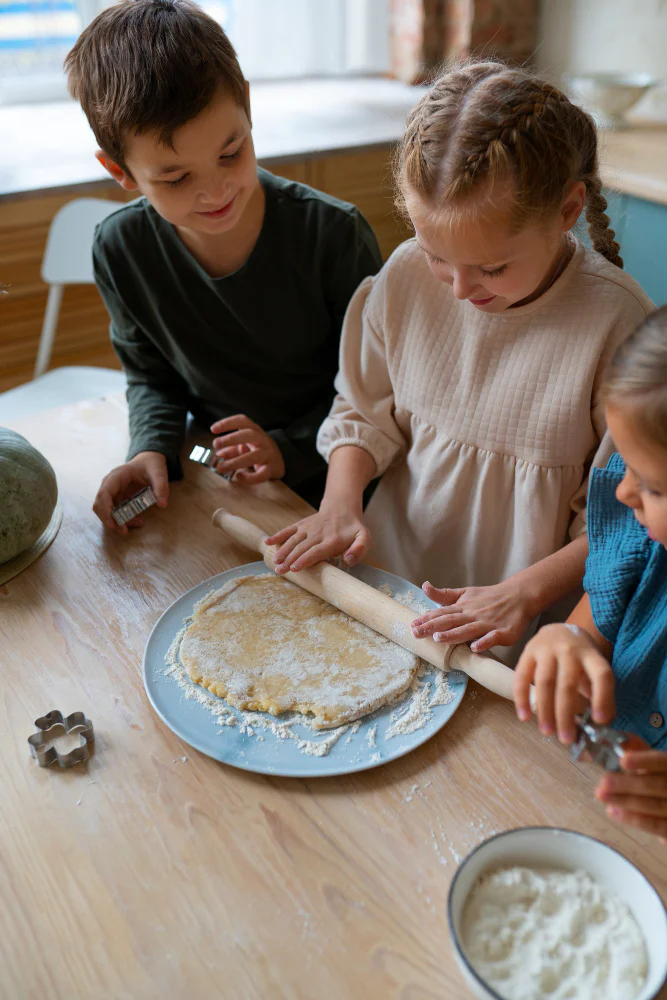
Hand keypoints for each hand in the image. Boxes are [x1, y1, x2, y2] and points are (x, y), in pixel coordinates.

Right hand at [93, 451, 167, 534]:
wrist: (148, 461)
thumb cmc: (151, 464)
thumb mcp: (159, 472)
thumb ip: (161, 486)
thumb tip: (162, 504)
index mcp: (116, 476)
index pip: (104, 494)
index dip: (105, 510)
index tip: (112, 523)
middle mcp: (110, 485)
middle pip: (100, 505)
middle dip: (109, 520)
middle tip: (123, 531)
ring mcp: (112, 493)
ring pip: (106, 511)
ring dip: (117, 521)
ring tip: (138, 524)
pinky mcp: (117, 499)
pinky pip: (115, 512)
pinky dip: (124, 519)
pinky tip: (138, 521)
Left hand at [210, 415, 284, 484]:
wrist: (279, 461)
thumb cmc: (257, 450)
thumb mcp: (244, 446)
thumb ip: (231, 449)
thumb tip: (219, 454)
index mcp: (255, 430)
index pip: (242, 421)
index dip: (228, 423)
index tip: (213, 429)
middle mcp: (263, 440)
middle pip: (250, 434)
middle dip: (232, 438)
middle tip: (216, 444)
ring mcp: (268, 454)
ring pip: (254, 456)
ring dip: (235, 462)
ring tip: (221, 467)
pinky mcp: (271, 469)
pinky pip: (262, 474)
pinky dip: (250, 478)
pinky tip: (239, 476)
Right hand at [265, 503, 369, 573]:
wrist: (343, 506)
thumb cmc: (353, 528)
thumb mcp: (364, 537)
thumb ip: (359, 549)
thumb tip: (348, 561)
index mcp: (333, 540)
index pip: (316, 551)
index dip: (305, 559)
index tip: (295, 568)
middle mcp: (318, 533)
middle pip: (302, 548)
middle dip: (290, 559)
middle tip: (280, 571)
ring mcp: (308, 528)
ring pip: (293, 540)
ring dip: (282, 551)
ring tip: (274, 562)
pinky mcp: (302, 524)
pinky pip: (289, 529)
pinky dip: (278, 535)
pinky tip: (267, 542)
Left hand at [410, 579, 536, 652]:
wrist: (519, 595)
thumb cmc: (489, 597)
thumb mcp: (465, 593)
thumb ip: (444, 595)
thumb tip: (424, 587)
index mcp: (463, 607)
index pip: (441, 613)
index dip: (426, 619)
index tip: (411, 625)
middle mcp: (473, 615)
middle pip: (450, 621)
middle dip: (432, 627)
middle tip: (416, 633)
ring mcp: (487, 624)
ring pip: (468, 630)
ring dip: (453, 634)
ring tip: (439, 638)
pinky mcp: (503, 632)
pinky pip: (493, 638)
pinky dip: (484, 642)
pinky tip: (475, 648)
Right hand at [513, 623, 615, 742]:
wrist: (559, 630)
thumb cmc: (580, 658)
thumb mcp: (595, 669)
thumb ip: (600, 695)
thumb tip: (602, 726)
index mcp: (592, 655)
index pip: (601, 675)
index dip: (603, 698)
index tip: (600, 721)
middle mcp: (570, 650)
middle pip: (568, 684)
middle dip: (566, 714)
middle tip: (566, 738)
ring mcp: (546, 649)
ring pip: (544, 682)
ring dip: (545, 710)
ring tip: (547, 732)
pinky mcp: (527, 651)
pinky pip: (521, 676)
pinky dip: (521, 698)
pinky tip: (525, 717)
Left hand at [596, 738, 666, 842]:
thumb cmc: (663, 777)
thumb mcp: (657, 762)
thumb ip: (641, 752)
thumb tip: (619, 741)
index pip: (662, 762)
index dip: (644, 761)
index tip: (623, 760)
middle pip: (657, 786)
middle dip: (628, 785)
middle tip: (603, 782)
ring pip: (655, 806)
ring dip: (626, 802)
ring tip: (602, 796)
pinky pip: (657, 825)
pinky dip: (635, 819)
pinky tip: (614, 812)